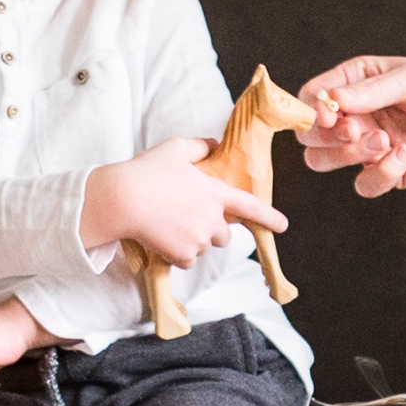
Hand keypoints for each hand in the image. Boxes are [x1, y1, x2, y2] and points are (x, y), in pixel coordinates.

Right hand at [78, 136, 284, 267]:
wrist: (122, 199)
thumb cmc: (147, 171)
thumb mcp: (175, 148)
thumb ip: (200, 146)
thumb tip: (213, 144)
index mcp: (215, 193)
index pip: (250, 206)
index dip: (269, 217)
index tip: (283, 225)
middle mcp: (213, 219)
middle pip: (223, 235)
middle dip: (210, 230)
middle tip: (185, 217)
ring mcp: (199, 239)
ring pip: (202, 248)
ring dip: (191, 241)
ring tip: (166, 223)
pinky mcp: (183, 255)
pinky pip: (186, 261)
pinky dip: (176, 254)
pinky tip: (160, 237)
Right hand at [299, 54, 405, 200]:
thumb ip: (370, 90)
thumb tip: (331, 98)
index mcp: (361, 82)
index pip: (314, 95)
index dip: (312, 107)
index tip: (328, 113)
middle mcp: (361, 114)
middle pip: (312, 134)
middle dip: (327, 134)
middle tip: (352, 130)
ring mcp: (371, 145)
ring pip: (326, 161)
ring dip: (348, 155)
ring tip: (381, 142)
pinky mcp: (389, 172)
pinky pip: (364, 184)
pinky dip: (380, 173)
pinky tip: (404, 156)